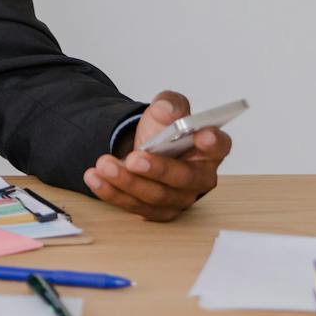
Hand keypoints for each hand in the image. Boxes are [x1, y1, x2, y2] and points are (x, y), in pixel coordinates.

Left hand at [83, 90, 230, 222]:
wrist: (144, 148)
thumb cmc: (164, 131)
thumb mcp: (166, 109)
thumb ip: (169, 104)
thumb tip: (167, 109)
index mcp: (210, 149)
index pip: (219, 146)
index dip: (212, 142)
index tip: (200, 135)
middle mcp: (200, 177)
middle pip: (184, 178)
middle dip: (157, 169)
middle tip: (133, 159)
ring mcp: (180, 198)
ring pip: (156, 196)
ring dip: (128, 182)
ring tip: (104, 165)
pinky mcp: (157, 211)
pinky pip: (135, 206)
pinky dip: (112, 193)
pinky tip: (95, 178)